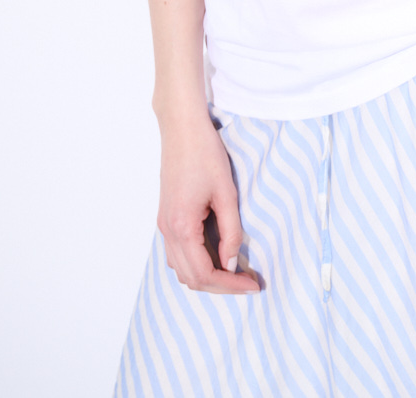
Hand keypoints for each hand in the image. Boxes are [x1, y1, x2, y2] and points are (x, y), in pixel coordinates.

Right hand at [157, 111, 260, 294]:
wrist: (182, 129)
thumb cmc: (205, 154)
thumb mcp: (226, 193)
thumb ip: (230, 232)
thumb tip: (232, 263)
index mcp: (182, 227)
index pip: (204, 274)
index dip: (230, 286)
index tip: (253, 286)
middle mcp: (167, 231)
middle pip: (190, 278)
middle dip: (220, 286)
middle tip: (247, 282)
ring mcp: (163, 225)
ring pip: (181, 269)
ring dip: (207, 276)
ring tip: (234, 271)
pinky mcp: (166, 216)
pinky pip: (177, 253)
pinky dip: (195, 262)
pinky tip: (216, 255)